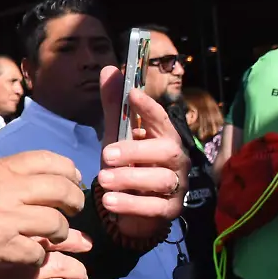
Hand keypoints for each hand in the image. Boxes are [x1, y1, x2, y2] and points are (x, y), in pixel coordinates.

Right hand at [0, 150, 85, 269]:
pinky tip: (31, 255)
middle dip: (74, 201)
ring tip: (54, 237)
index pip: (49, 161)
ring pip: (55, 224)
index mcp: (1, 169)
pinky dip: (38, 255)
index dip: (68, 171)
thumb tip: (30, 175)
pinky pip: (37, 252)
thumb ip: (3, 173)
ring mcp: (7, 219)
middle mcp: (9, 190)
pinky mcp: (2, 247)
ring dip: (61, 232)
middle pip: (61, 190)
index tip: (72, 181)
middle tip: (71, 210)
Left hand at [97, 65, 188, 239]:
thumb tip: (109, 69)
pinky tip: (109, 201)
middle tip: (107, 154)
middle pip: (165, 150)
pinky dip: (131, 204)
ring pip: (160, 179)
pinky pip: (155, 207)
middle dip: (136, 151)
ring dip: (130, 178)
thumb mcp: (116, 137)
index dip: (148, 107)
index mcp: (163, 137)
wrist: (130, 208)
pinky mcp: (169, 209)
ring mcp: (175, 185)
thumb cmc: (127, 167)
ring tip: (102, 179)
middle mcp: (175, 159)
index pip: (160, 119)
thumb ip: (113, 107)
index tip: (132, 94)